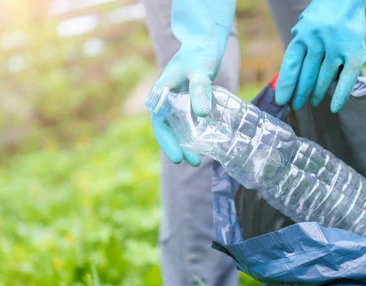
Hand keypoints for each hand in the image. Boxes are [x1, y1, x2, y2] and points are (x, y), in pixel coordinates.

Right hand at [151, 0, 235, 165]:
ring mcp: (177, 104)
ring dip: (186, 144)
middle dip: (178, 148)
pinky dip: (194, 135)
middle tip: (194, 162)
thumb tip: (201, 114)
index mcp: (162, 95)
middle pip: (168, 130)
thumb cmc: (200, 54)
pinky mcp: (188, 104)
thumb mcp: (200, 71)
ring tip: (198, 160)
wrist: (204, 44)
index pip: (160, 124)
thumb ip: (200, 89)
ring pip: (178, 129)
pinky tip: (205, 144)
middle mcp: (166, 101)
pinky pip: (188, 123)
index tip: (178, 158)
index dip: (167, 142)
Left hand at [275, 0, 365, 112]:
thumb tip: (289, 71)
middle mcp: (317, 41)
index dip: (286, 85)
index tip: (282, 101)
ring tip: (312, 103)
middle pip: (306, 76)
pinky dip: (341, 95)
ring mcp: (336, 47)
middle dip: (300, 94)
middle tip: (297, 106)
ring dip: (317, 95)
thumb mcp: (306, 26)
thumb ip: (299, 46)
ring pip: (324, 79)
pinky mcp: (354, 52)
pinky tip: (334, 107)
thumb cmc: (324, 14)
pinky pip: (347, 79)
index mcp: (302, 35)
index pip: (291, 66)